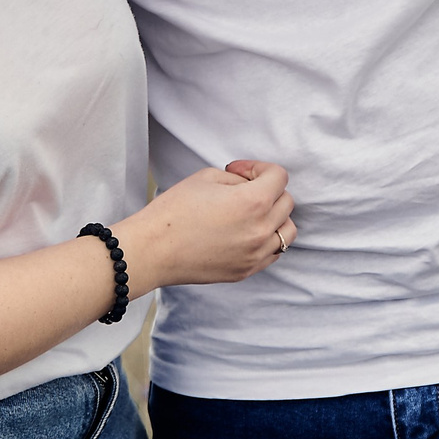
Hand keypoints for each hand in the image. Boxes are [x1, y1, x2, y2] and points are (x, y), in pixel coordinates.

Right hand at [118, 160, 296, 287]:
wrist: (152, 250)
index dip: (260, 168)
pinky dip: (267, 240)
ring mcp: (256, 254)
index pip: (279, 177)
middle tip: (241, 188)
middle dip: (268, 190)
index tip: (239, 171)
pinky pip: (272, 253)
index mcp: (254, 202)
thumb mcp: (207, 177)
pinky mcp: (245, 271)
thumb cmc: (174, 211)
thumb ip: (238, 178)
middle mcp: (261, 230)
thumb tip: (249, 183)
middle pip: (287, 202)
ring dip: (275, 217)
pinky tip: (245, 233)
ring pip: (287, 231)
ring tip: (250, 213)